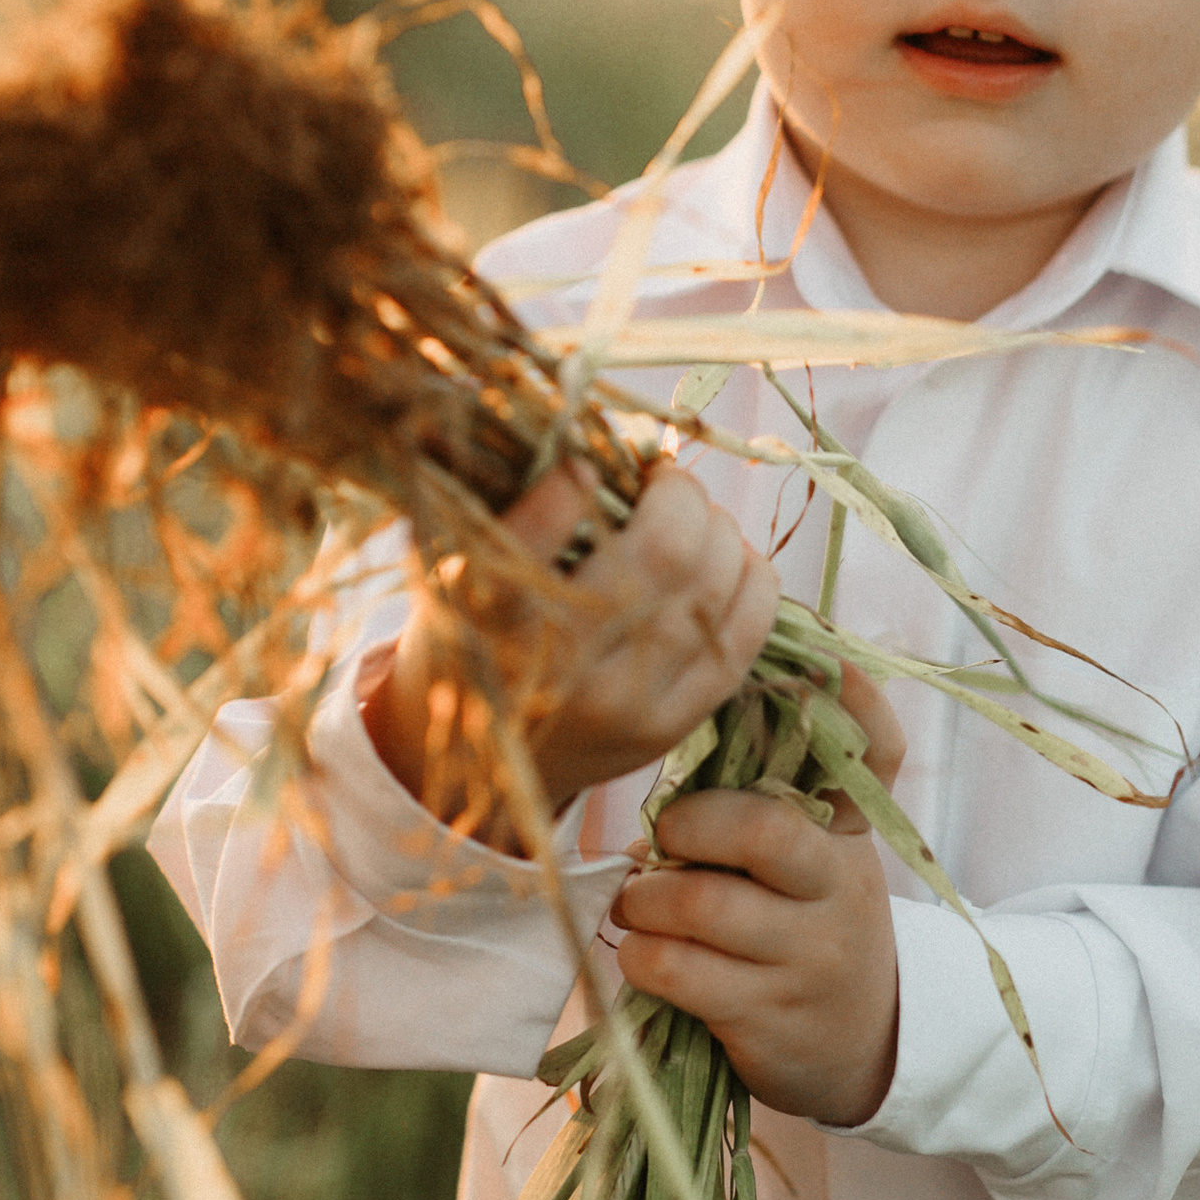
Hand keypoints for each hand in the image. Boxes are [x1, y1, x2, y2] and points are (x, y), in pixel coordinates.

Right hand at [365, 457, 778, 826]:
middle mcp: (562, 669)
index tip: (584, 464)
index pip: (540, 534)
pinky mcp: (671, 727)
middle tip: (663, 481)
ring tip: (694, 516)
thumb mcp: (449, 570)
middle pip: (664, 551)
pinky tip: (729, 558)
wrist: (485, 768)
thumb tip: (573, 430)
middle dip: (678, 494)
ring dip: (718, 529)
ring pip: (714, 586)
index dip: (572, 482)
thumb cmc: (468, 643)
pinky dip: (750, 579)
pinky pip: (744, 636)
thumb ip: (498, 502)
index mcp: (490, 620)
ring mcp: (627, 704)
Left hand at [611, 666, 906, 1126]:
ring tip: (643, 901)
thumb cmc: (810, 929)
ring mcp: (806, 956)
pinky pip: (676, 969)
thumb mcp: (815, 865)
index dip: (858, 705)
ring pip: (702, 905)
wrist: (868, 1045)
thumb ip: (763, 811)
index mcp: (849, 833)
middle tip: (666, 835)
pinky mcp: (767, 1016)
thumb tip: (664, 776)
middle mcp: (838, 887)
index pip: (877, 756)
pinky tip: (646, 951)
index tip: (827, 660)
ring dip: (647, 898)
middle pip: (766, 831)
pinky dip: (640, 953)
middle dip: (690, 823)